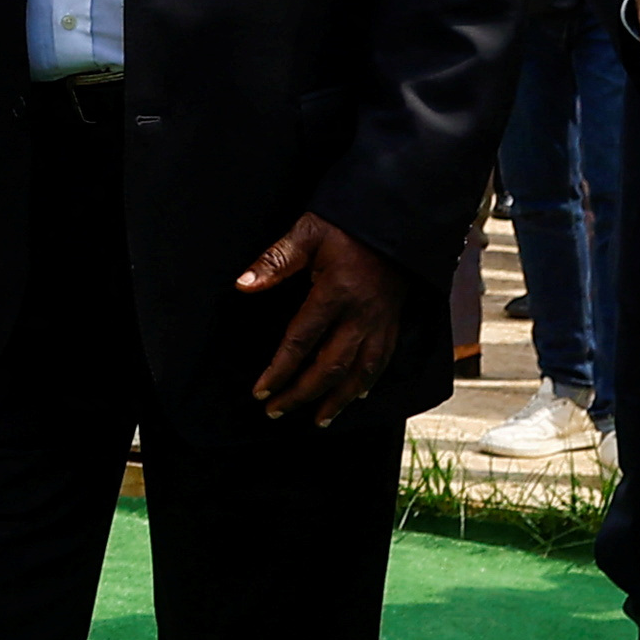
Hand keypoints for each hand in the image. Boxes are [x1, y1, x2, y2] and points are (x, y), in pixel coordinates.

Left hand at [234, 214, 402, 420]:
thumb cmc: (348, 225)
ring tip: (317, 420)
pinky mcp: (393, 323)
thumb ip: (275, 260)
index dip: (280, 370)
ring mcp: (379, 322)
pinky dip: (367, 383)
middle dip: (302, 394)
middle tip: (277, 410)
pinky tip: (357, 397)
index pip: (301, 342)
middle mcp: (360, 315)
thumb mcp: (308, 233)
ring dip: (337, 400)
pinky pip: (382, 362)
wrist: (396, 220)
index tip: (261, 391)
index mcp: (336, 293)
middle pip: (329, 367)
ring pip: (359, 373)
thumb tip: (243, 284)